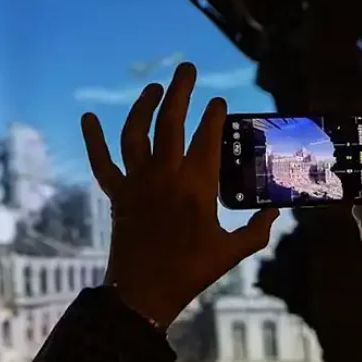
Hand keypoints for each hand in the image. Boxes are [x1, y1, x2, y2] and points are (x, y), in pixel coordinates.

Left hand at [81, 63, 278, 329]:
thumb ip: (256, 230)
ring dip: (143, 106)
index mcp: (197, 185)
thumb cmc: (191, 272)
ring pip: (136, 134)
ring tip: (153, 88)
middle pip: (170, 122)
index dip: (214, 115)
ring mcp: (137, 183)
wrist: (144, 293)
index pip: (207, 137)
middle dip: (180, 91)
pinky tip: (88, 118)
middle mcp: (165, 175)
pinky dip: (93, 140)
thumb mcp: (232, 252)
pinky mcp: (117, 195)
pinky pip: (102, 163)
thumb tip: (274, 212)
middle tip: (186, 68)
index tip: (218, 102)